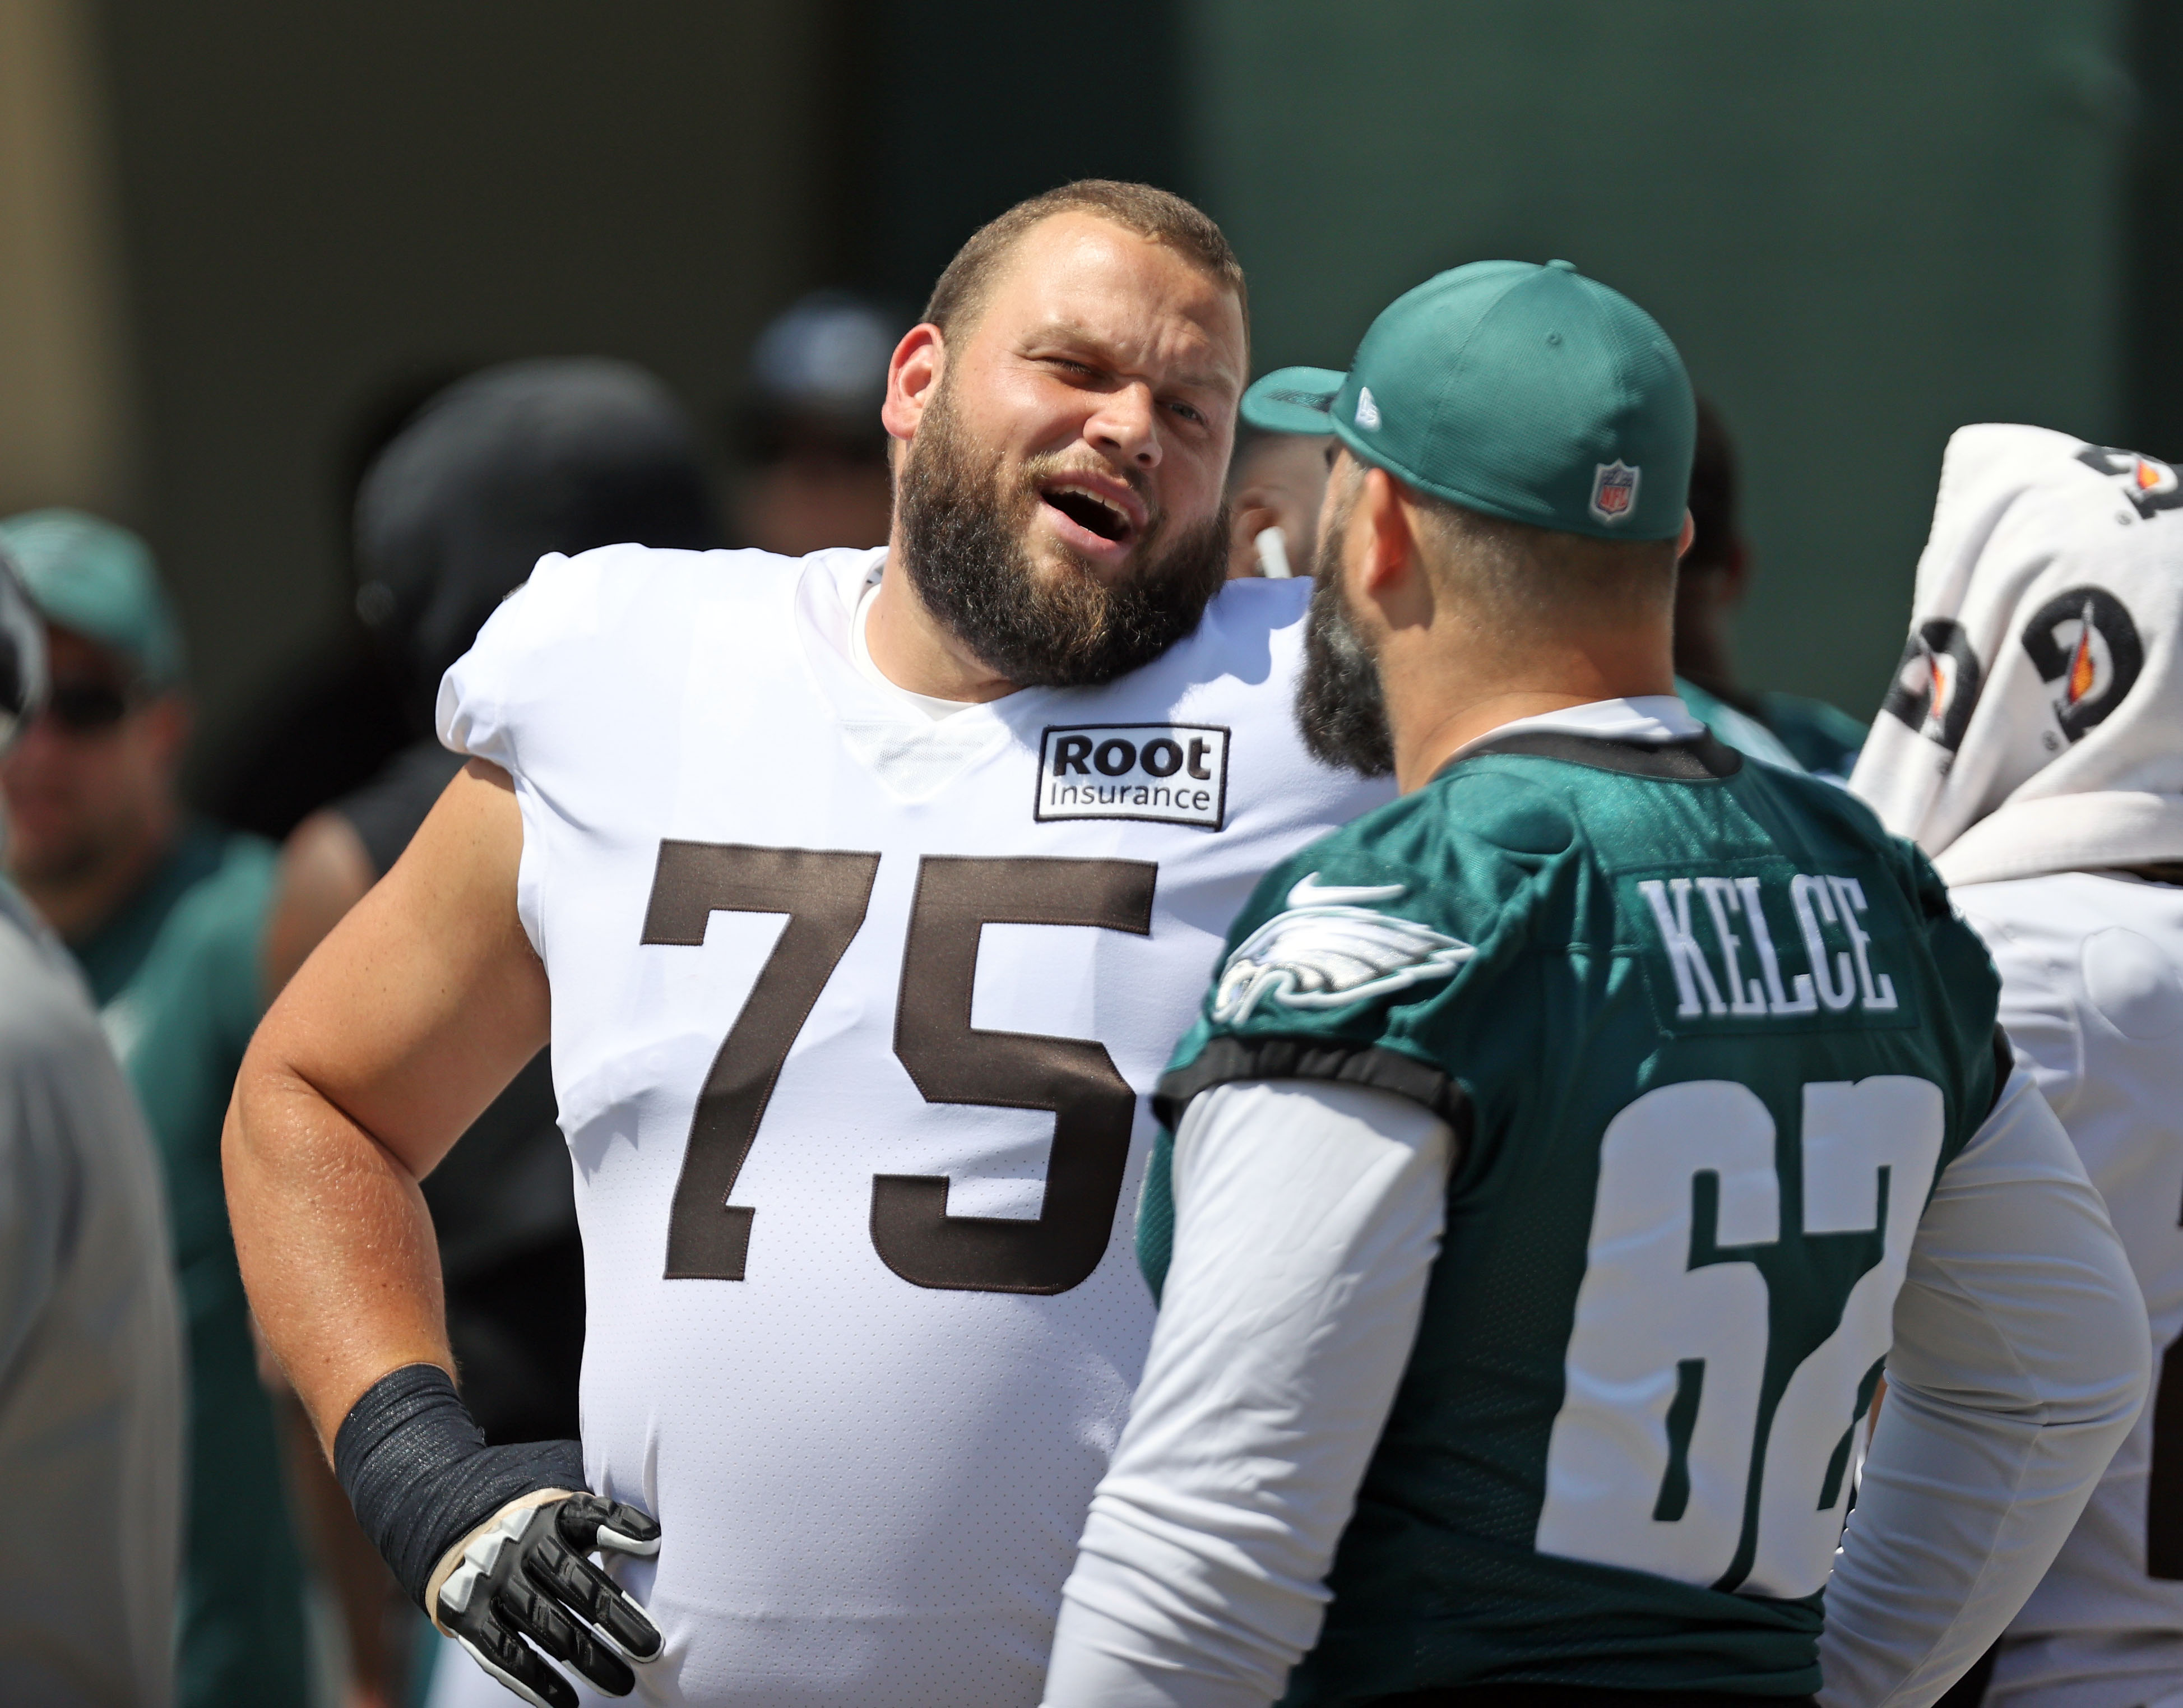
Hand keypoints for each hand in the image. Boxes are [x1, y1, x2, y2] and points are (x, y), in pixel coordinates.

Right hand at [431, 1490, 662, 1707]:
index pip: (589, 1519)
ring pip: (545, 1625)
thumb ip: (607, 1523)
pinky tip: (565, 1703)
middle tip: (652, 1649)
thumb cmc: (537, 1533)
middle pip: (574, 1584)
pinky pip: (504, 1654)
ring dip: (586, 1659)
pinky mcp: (466, 1617)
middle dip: (616, 1617)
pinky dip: (535, 1682)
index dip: (620, 1529)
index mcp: (548, 1518)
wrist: (459, 1539)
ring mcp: (491, 1583)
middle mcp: (518, 1547)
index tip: (655, 1546)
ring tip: (622, 1685)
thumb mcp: (565, 1517)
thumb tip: (657, 1540)